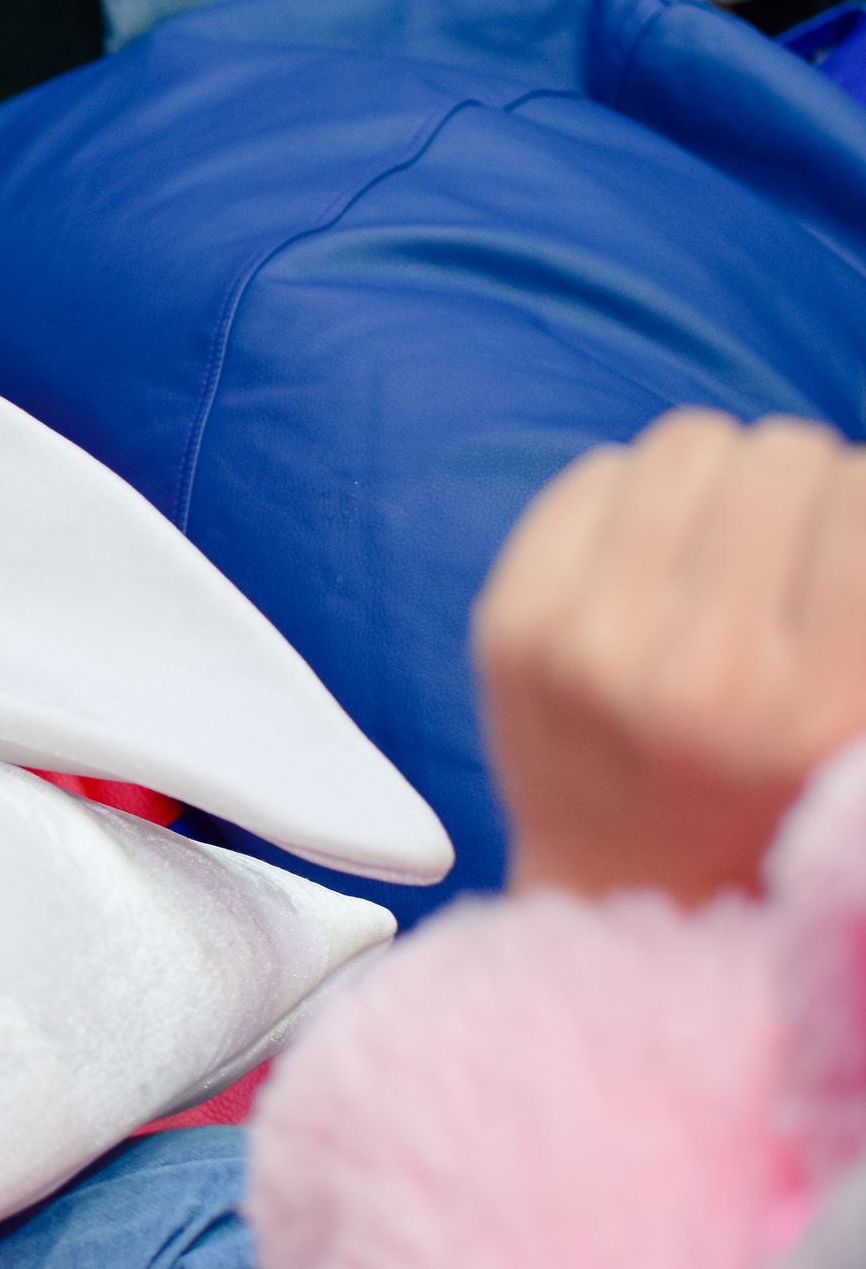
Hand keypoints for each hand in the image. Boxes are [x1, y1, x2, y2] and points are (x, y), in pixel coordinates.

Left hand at [473, 410, 865, 902]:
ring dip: (720, 480)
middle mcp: (702, 674)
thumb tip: (855, 477)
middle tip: (791, 548)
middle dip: (801, 487)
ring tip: (723, 549)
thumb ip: (860, 606)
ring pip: (689, 445)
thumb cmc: (780, 802)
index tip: (847, 544)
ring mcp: (591, 642)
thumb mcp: (859, 724)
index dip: (863, 502)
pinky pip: (598, 474)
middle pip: (781, 456)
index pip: (864, 493)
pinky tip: (650, 566)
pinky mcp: (511, 621)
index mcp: (818, 707)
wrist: (631, 895)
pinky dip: (636, 498)